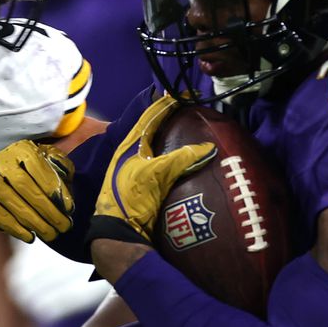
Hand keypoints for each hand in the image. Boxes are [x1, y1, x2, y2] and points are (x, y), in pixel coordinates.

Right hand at [0, 140, 74, 242]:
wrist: (15, 172)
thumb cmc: (41, 169)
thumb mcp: (55, 163)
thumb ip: (62, 173)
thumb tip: (64, 200)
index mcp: (22, 149)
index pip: (37, 167)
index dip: (53, 188)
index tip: (68, 207)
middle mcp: (2, 162)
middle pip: (24, 186)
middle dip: (46, 209)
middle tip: (63, 226)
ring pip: (11, 202)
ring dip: (33, 222)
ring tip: (51, 234)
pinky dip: (14, 228)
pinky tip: (30, 236)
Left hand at [88, 94, 215, 245]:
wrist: (119, 231)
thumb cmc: (132, 198)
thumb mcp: (157, 174)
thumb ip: (182, 158)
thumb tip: (208, 147)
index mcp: (130, 145)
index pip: (150, 116)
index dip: (166, 104)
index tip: (184, 95)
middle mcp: (131, 153)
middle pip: (153, 128)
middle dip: (169, 118)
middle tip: (189, 109)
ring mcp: (136, 168)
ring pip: (156, 145)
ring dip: (171, 136)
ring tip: (190, 129)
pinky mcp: (143, 183)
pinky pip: (161, 162)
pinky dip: (173, 156)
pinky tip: (185, 158)